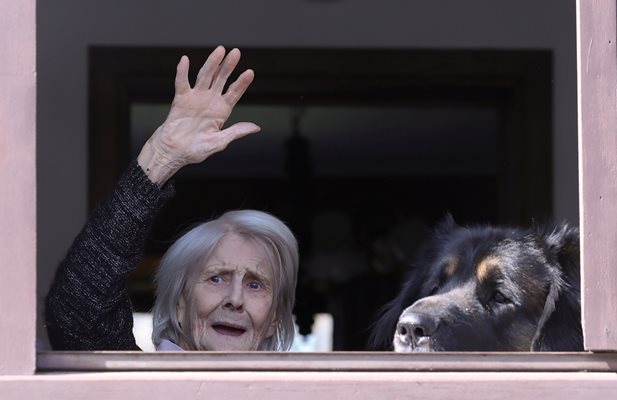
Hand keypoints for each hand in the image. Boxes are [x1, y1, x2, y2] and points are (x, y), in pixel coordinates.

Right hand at [138, 46, 259, 185]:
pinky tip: (185, 60)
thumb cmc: (196, 150)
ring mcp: (196, 98)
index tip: (250, 72)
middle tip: (236, 52)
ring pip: (205, 76)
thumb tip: (256, 127)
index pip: (234, 93)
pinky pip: (182, 83)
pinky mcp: (181, 99)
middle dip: (228, 66)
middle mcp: (210, 100)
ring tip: (219, 50)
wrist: (174, 152)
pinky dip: (182, 71)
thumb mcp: (219, 142)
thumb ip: (236, 132)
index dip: (242, 83)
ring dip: (211, 63)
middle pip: (221, 79)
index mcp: (222, 110)